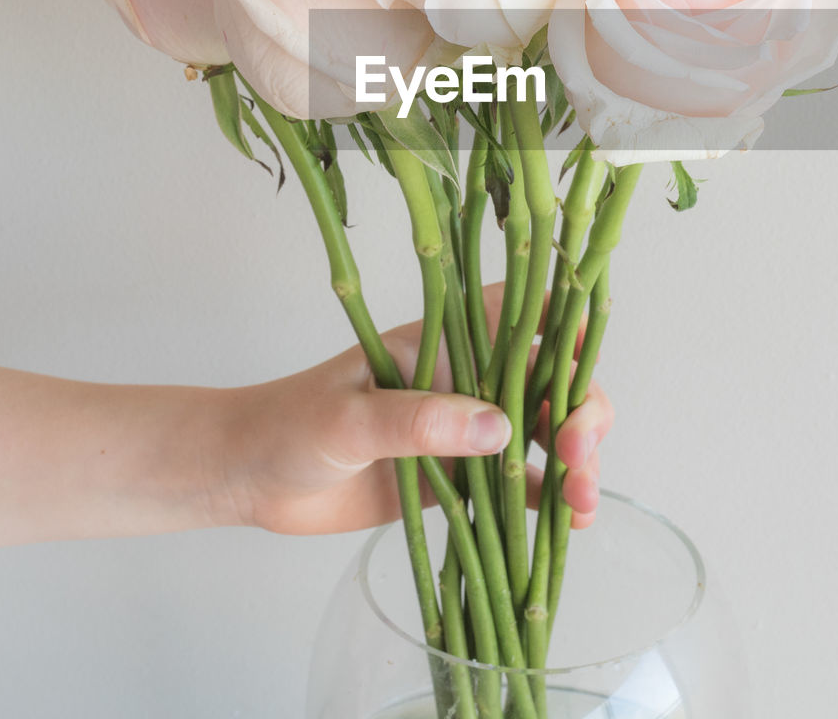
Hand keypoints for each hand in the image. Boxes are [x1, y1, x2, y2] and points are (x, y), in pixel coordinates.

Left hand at [217, 282, 613, 535]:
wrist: (251, 478)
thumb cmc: (290, 425)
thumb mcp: (350, 419)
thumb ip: (418, 422)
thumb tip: (500, 429)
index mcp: (443, 342)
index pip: (519, 313)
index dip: (565, 325)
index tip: (586, 361)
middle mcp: (464, 380)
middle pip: (547, 381)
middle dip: (579, 411)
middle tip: (575, 453)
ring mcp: (463, 431)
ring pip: (541, 435)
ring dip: (575, 463)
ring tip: (582, 504)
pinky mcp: (457, 478)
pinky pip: (515, 486)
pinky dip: (548, 501)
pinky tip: (570, 524)